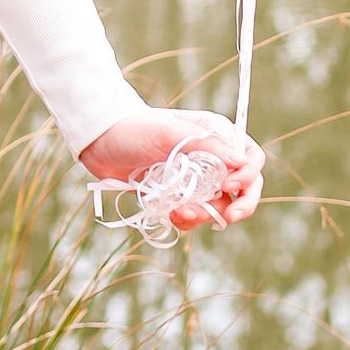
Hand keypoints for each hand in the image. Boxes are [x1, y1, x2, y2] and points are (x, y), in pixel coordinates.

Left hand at [77, 104, 264, 230]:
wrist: (100, 143)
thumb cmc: (134, 129)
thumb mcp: (169, 132)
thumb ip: (205, 145)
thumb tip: (241, 161)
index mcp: (214, 135)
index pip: (249, 156)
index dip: (248, 174)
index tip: (230, 186)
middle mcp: (211, 158)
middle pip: (244, 187)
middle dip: (241, 204)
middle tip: (229, 218)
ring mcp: (196, 180)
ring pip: (219, 207)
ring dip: (206, 215)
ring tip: (180, 212)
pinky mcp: (180, 197)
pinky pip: (196, 216)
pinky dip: (188, 220)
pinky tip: (170, 214)